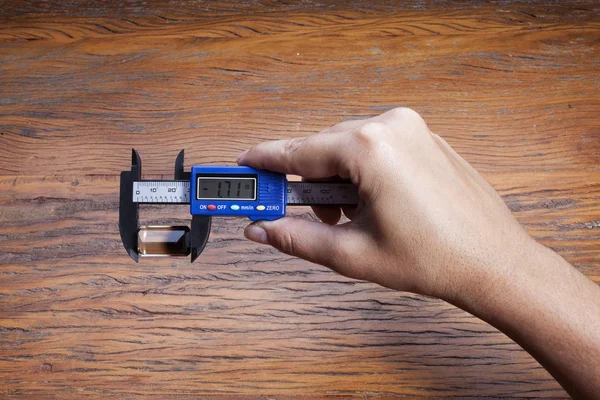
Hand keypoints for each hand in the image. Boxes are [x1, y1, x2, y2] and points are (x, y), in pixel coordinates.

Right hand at [236, 107, 536, 301]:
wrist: (494, 263)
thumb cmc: (433, 260)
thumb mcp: (351, 254)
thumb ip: (296, 237)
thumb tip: (261, 228)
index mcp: (370, 149)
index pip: (298, 151)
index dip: (264, 162)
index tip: (241, 167)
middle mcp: (391, 126)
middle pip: (323, 148)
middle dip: (305, 182)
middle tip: (291, 212)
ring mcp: (412, 128)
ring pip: (348, 147)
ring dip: (334, 179)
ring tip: (344, 218)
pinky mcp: (425, 137)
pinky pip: (375, 146)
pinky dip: (361, 171)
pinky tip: (368, 203)